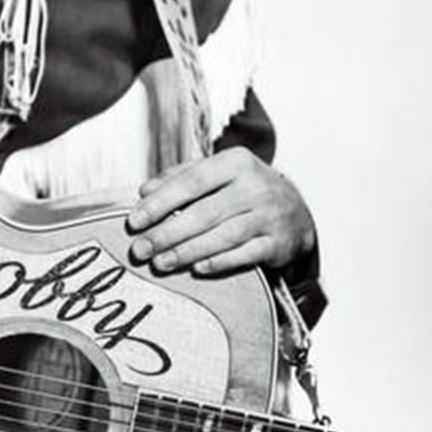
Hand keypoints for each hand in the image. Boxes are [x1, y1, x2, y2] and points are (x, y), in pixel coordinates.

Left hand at [126, 147, 314, 273]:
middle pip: (203, 213)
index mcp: (235, 162)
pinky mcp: (278, 244)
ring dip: (186, 252)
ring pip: (221, 237)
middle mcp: (254, 187)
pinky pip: (243, 255)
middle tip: (139, 250)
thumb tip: (144, 191)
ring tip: (159, 263)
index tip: (134, 221)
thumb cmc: (243, 188)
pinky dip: (219, 263)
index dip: (160, 202)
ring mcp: (269, 216)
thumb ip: (179, 177)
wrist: (297, 209)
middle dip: (166, 234)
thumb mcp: (216, 172)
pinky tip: (196, 269)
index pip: (191, 182)